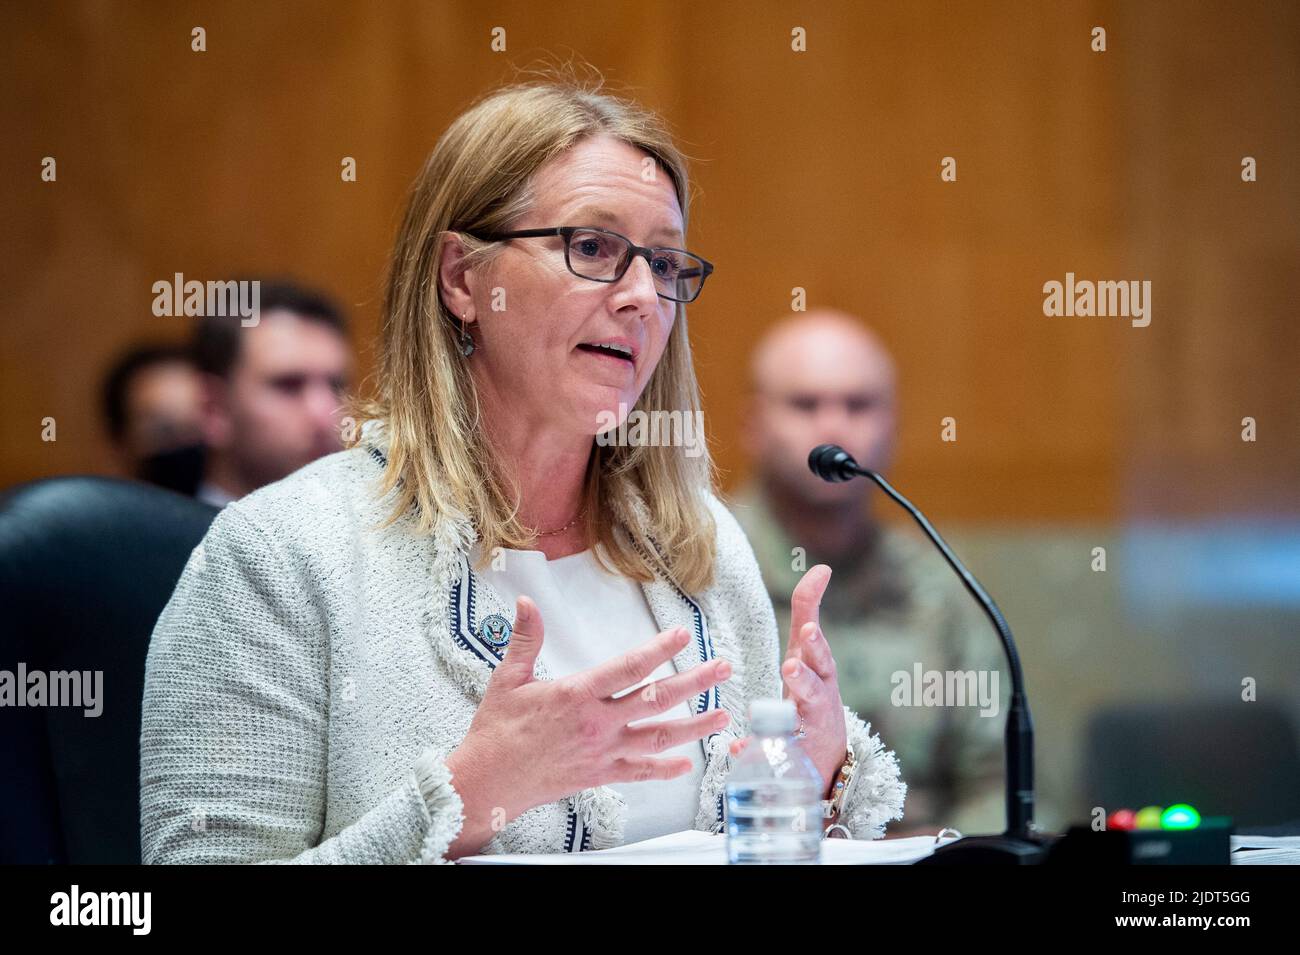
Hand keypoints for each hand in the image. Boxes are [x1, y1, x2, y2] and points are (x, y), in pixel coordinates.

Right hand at [446, 595, 732, 856]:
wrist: (488, 782)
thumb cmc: (496, 731)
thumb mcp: (508, 679)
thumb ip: (526, 639)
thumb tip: (528, 603)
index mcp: (576, 695)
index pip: (627, 668)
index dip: (658, 649)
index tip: (682, 634)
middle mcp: (597, 723)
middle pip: (655, 700)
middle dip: (694, 683)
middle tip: (722, 668)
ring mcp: (602, 752)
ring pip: (657, 738)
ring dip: (694, 727)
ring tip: (723, 716)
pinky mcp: (600, 775)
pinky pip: (639, 772)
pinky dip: (665, 769)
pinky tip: (687, 763)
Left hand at [728, 564, 848, 800]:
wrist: (826, 751)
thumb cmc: (813, 687)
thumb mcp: (809, 649)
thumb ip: (809, 610)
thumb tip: (822, 569)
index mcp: (819, 672)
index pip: (819, 654)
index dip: (813, 642)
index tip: (807, 631)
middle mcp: (818, 699)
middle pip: (815, 688)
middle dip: (804, 677)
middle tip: (791, 666)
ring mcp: (805, 728)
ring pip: (796, 723)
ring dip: (782, 715)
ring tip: (769, 714)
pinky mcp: (789, 753)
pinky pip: (771, 752)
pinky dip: (755, 749)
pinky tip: (738, 747)